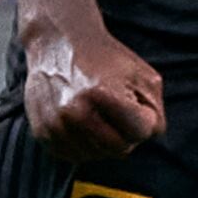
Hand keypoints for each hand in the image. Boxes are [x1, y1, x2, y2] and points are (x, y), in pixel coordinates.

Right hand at [19, 16, 162, 165]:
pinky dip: (84, 145)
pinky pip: (74, 155)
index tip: (135, 104)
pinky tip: (83, 123)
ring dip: (104, 141)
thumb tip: (150, 136)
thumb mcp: (142, 75)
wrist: (58, 42)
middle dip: (126, 134)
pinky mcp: (42, 133)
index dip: (144, 120)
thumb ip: (155, 110)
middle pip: (119, 149)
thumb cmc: (105, 58)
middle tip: (118, 112)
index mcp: (101, 95)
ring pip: (96, 155)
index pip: (140, 132)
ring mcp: (55, 125)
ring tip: (99, 114)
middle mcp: (74, 113)